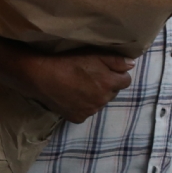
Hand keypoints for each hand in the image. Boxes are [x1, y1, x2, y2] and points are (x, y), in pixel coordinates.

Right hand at [19, 51, 133, 123]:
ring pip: (99, 103)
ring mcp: (90, 111)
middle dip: (106, 86)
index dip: (116, 74)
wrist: (40, 76)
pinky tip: (71, 97)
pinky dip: (82, 106)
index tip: (104, 70)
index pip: (125, 81)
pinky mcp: (77, 118)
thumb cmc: (67, 61)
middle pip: (112, 93)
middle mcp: (103, 100)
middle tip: (90, 77)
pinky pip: (86, 112)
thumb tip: (131, 65)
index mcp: (109, 84)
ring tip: (78, 87)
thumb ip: (116, 60)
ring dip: (94, 96)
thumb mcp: (93, 54)